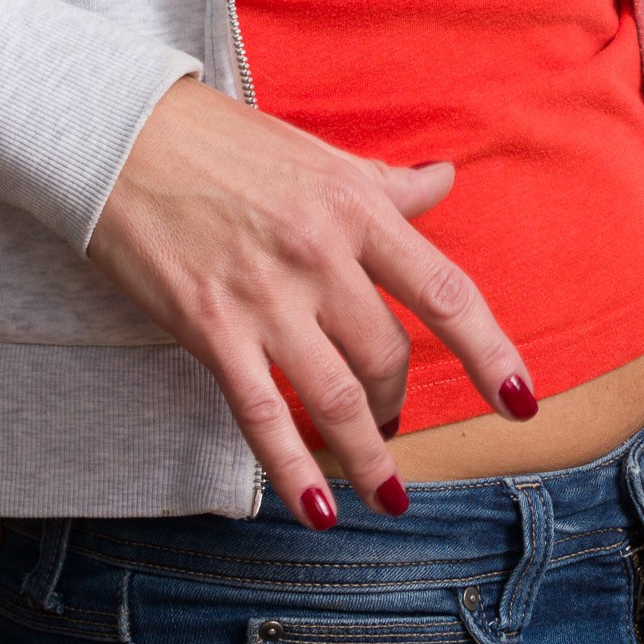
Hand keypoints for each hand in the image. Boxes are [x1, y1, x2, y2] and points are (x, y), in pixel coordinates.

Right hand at [84, 78, 535, 528]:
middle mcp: (321, 255)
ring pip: (338, 397)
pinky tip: (320, 510)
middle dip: (398, 401)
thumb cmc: (222, 141)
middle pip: (388, 355)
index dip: (492, 354)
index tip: (521, 401)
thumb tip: (445, 181)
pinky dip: (296, 471)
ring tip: (386, 492)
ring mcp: (266, 296)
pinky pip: (264, 415)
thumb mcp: (318, 154)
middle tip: (391, 419)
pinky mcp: (211, 327)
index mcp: (356, 208)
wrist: (122, 134)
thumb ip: (385, 184)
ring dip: (369, 456)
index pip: (446, 293)